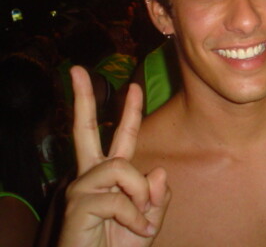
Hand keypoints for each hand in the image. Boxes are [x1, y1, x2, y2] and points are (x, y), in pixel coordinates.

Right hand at [58, 66, 170, 246]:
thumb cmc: (122, 245)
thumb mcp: (150, 218)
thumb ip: (158, 196)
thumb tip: (157, 171)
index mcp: (111, 174)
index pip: (122, 136)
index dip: (129, 112)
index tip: (133, 85)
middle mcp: (92, 174)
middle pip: (85, 128)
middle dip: (83, 98)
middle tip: (75, 69)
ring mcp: (82, 188)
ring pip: (121, 167)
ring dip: (139, 194)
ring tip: (140, 220)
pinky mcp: (78, 204)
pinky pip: (119, 198)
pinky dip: (134, 216)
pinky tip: (136, 231)